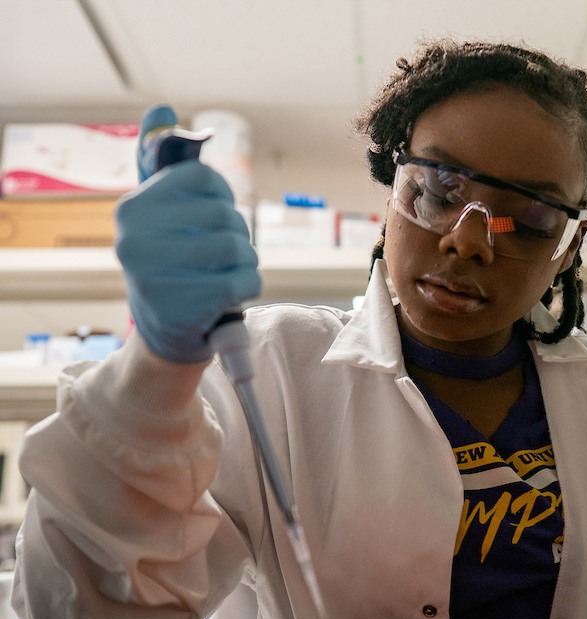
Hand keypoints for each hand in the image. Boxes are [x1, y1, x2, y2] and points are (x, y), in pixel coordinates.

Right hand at [115, 104, 259, 362]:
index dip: (223, 201)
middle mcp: (135, 239)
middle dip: (235, 237)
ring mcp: (157, 276)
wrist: (166, 335)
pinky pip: (245, 280)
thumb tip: (161, 108)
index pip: (206, 179)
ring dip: (245, 264)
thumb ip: (160, 162)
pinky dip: (248, 288)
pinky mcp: (184, 308)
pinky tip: (229, 297)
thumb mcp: (161, 215)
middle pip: (227, 216)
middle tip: (216, 259)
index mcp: (132, 208)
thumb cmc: (172, 266)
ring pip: (239, 248)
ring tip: (223, 277)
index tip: (208, 221)